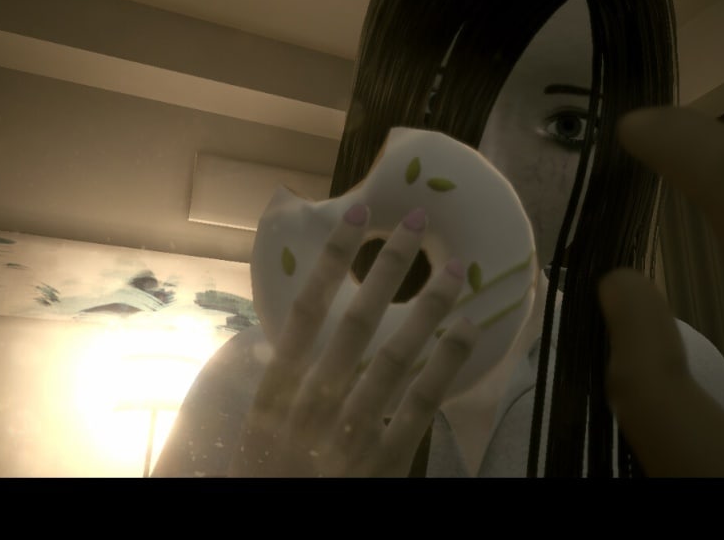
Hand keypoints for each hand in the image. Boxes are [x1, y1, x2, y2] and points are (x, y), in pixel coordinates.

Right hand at [230, 205, 477, 476]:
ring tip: (457, 269)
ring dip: (429, 308)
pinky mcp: (383, 463)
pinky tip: (467, 332)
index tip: (357, 216)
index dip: (330, 260)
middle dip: (387, 268)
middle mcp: (312, 407)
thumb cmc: (264, 480)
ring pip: (393, 357)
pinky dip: (445, 365)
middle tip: (417, 221)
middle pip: (355, 324)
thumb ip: (275, 382)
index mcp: (274, 394)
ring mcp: (349, 435)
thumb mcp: (256, 430)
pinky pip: (419, 405)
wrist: (267, 530)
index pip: (304, 312)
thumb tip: (287, 336)